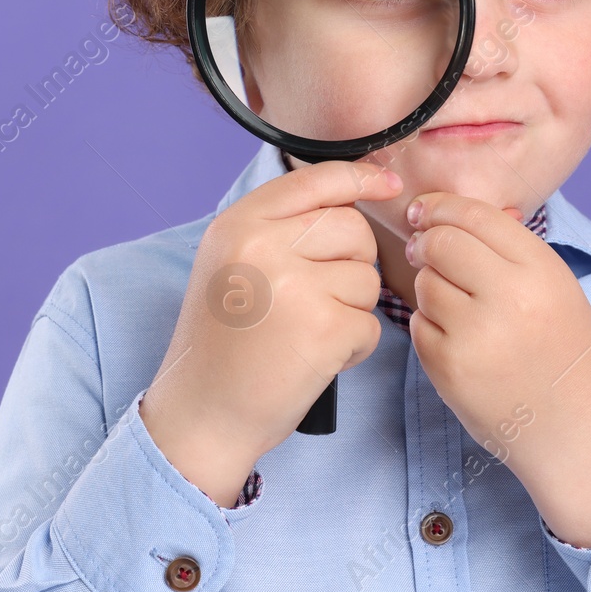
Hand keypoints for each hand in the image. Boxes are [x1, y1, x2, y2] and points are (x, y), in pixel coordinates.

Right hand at [139, 159, 401, 504]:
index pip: (315, 179)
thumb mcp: (231, 262)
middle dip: (351, 262)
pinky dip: (353, 346)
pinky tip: (315, 358)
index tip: (389, 185)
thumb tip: (357, 192)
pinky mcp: (322, 330)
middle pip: (353, 228)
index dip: (360, 178)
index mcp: (237, 224)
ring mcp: (293, 287)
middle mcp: (262, 246)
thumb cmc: (223, 340)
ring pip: (366, 278)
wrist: (201, 413)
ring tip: (305, 331)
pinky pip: (369, 324)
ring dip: (350, 308)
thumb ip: (281, 225)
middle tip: (315, 298)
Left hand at [403, 192, 590, 547]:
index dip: (441, 206)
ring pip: (425, 284)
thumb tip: (448, 211)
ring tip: (461, 308)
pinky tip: (460, 341)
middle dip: (426, 242)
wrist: (581, 431)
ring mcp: (475, 336)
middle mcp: (509, 298)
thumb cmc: (569, 355)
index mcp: (541, 270)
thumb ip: (508, 248)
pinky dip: (430, 327)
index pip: (475, 215)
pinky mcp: (449, 370)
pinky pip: (418, 326)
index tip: (426, 211)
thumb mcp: (557, 288)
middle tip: (425, 250)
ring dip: (431, 287)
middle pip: (441, 243)